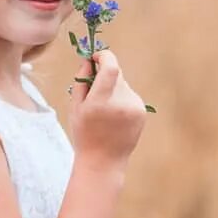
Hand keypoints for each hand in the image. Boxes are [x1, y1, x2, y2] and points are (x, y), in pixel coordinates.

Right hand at [67, 49, 146, 173]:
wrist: (103, 160)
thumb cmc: (84, 133)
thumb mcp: (75, 107)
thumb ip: (81, 80)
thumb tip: (89, 60)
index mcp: (101, 101)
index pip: (111, 67)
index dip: (104, 56)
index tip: (96, 57)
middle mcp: (122, 102)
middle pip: (116, 74)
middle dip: (105, 74)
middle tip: (94, 86)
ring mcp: (135, 107)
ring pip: (123, 84)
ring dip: (113, 87)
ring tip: (104, 108)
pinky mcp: (142, 112)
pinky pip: (129, 95)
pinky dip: (121, 98)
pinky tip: (114, 115)